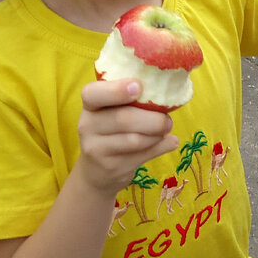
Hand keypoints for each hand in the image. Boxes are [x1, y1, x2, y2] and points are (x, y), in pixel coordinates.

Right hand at [74, 78, 178, 196]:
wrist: (95, 171)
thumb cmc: (111, 129)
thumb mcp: (112, 110)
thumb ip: (132, 99)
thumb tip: (167, 93)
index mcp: (90, 104)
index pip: (93, 94)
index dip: (116, 90)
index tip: (138, 86)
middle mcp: (87, 126)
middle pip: (123, 119)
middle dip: (153, 119)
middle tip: (167, 120)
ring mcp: (97, 149)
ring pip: (135, 140)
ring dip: (157, 135)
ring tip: (165, 130)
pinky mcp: (111, 167)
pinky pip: (142, 156)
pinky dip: (161, 147)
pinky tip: (169, 142)